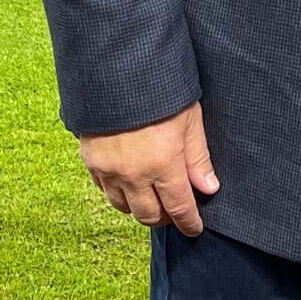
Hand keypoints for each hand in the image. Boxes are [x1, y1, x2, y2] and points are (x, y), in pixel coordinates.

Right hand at [79, 100, 218, 234]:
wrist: (116, 70)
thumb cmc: (160, 89)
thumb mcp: (189, 118)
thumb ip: (198, 157)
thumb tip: (209, 188)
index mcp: (162, 164)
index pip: (178, 208)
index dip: (188, 222)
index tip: (195, 229)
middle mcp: (133, 174)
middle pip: (149, 215)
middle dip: (164, 218)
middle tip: (174, 211)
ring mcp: (109, 170)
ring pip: (124, 207)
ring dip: (139, 207)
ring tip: (152, 196)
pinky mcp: (91, 161)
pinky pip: (104, 190)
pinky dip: (118, 192)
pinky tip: (128, 182)